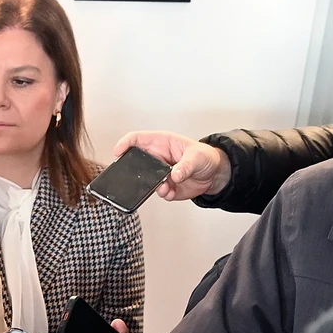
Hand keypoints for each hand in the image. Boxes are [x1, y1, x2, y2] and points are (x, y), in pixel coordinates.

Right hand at [111, 131, 232, 201]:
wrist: (215, 174)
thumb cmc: (205, 157)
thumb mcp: (197, 156)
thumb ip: (185, 165)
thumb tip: (174, 174)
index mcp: (162, 142)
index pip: (137, 139)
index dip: (125, 143)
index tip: (118, 151)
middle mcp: (157, 158)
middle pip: (136, 162)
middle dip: (134, 170)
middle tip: (139, 177)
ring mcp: (159, 173)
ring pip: (145, 181)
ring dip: (153, 186)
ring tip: (165, 187)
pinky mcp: (165, 186)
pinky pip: (159, 192)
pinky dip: (165, 194)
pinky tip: (173, 192)